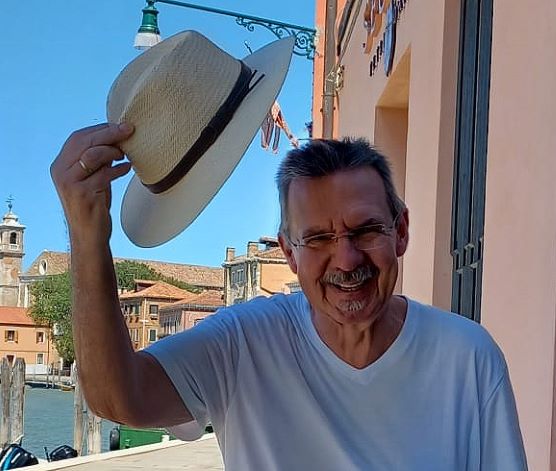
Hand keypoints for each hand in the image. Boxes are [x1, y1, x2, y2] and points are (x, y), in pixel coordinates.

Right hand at [50, 123, 133, 243]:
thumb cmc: (94, 204)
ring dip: (112, 151)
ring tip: (125, 155)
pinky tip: (127, 168)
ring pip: (92, 155)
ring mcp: (69, 183)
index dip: (100, 129)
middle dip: (109, 133)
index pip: (77, 137)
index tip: (120, 126)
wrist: (89, 235)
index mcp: (60, 165)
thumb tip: (116, 137)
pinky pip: (103, 174)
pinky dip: (118, 169)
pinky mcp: (82, 194)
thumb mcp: (92, 177)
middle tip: (129, 130)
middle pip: (84, 142)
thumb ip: (98, 159)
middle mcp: (60, 172)